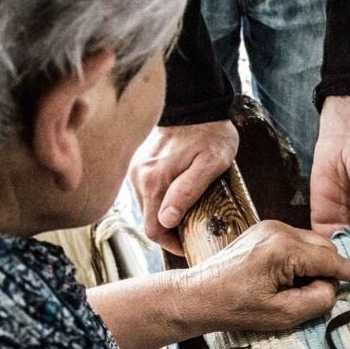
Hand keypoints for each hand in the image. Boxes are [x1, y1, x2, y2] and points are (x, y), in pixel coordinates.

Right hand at [129, 120, 238, 254]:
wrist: (196, 104)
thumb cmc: (211, 134)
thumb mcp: (211, 163)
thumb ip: (188, 191)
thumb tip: (168, 219)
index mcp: (154, 182)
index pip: (154, 230)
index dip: (172, 244)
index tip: (190, 244)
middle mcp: (139, 178)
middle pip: (150, 220)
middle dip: (170, 231)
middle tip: (195, 230)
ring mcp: (137, 170)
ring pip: (149, 207)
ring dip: (167, 214)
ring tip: (192, 211)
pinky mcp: (140, 164)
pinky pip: (148, 191)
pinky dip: (162, 199)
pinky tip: (181, 194)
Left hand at [176, 220, 349, 332]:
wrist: (196, 295)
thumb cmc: (234, 307)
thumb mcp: (282, 314)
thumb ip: (317, 300)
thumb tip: (332, 288)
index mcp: (284, 249)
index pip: (331, 260)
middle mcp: (279, 230)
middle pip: (324, 248)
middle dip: (329, 272)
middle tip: (314, 297)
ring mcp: (270, 227)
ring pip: (312, 244)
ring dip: (314, 266)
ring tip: (294, 290)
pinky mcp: (264, 230)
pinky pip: (297, 243)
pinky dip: (301, 260)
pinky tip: (285, 279)